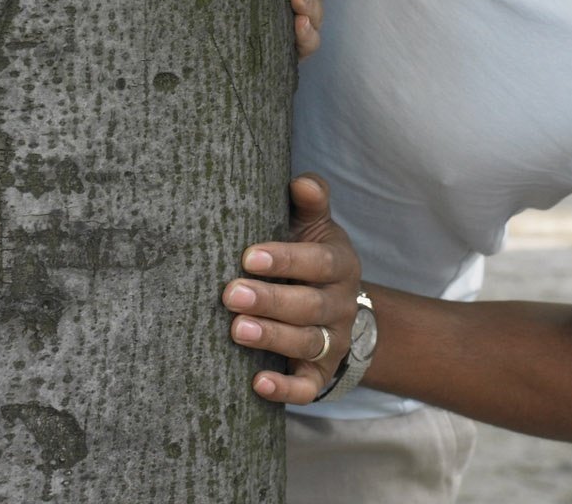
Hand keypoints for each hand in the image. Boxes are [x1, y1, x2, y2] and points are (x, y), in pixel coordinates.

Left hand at [223, 173, 363, 403]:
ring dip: (273, 337)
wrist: (334, 305)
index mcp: (340, 264)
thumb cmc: (308, 255)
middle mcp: (341, 304)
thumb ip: (310, 202)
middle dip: (270, 300)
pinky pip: (309, 387)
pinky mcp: (321, 372)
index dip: (287, 260)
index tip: (248, 256)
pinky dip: (286, 389)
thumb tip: (302, 181)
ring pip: (308, 343)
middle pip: (310, 306)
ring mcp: (334, 340)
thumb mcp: (314, 226)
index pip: (319, 262)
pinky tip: (258, 384)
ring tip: (237, 330)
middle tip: (230, 293)